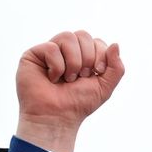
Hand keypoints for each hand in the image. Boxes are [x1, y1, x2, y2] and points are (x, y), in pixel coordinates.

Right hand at [15, 30, 124, 151]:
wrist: (57, 117)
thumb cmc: (78, 103)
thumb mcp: (105, 87)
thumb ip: (116, 68)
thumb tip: (116, 44)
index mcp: (83, 56)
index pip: (96, 41)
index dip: (100, 56)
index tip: (96, 74)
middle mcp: (66, 50)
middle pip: (83, 35)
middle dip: (87, 59)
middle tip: (80, 77)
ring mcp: (50, 50)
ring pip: (68, 37)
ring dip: (73, 62)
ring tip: (68, 79)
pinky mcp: (34, 54)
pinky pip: (51, 48)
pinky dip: (57, 67)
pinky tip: (52, 79)